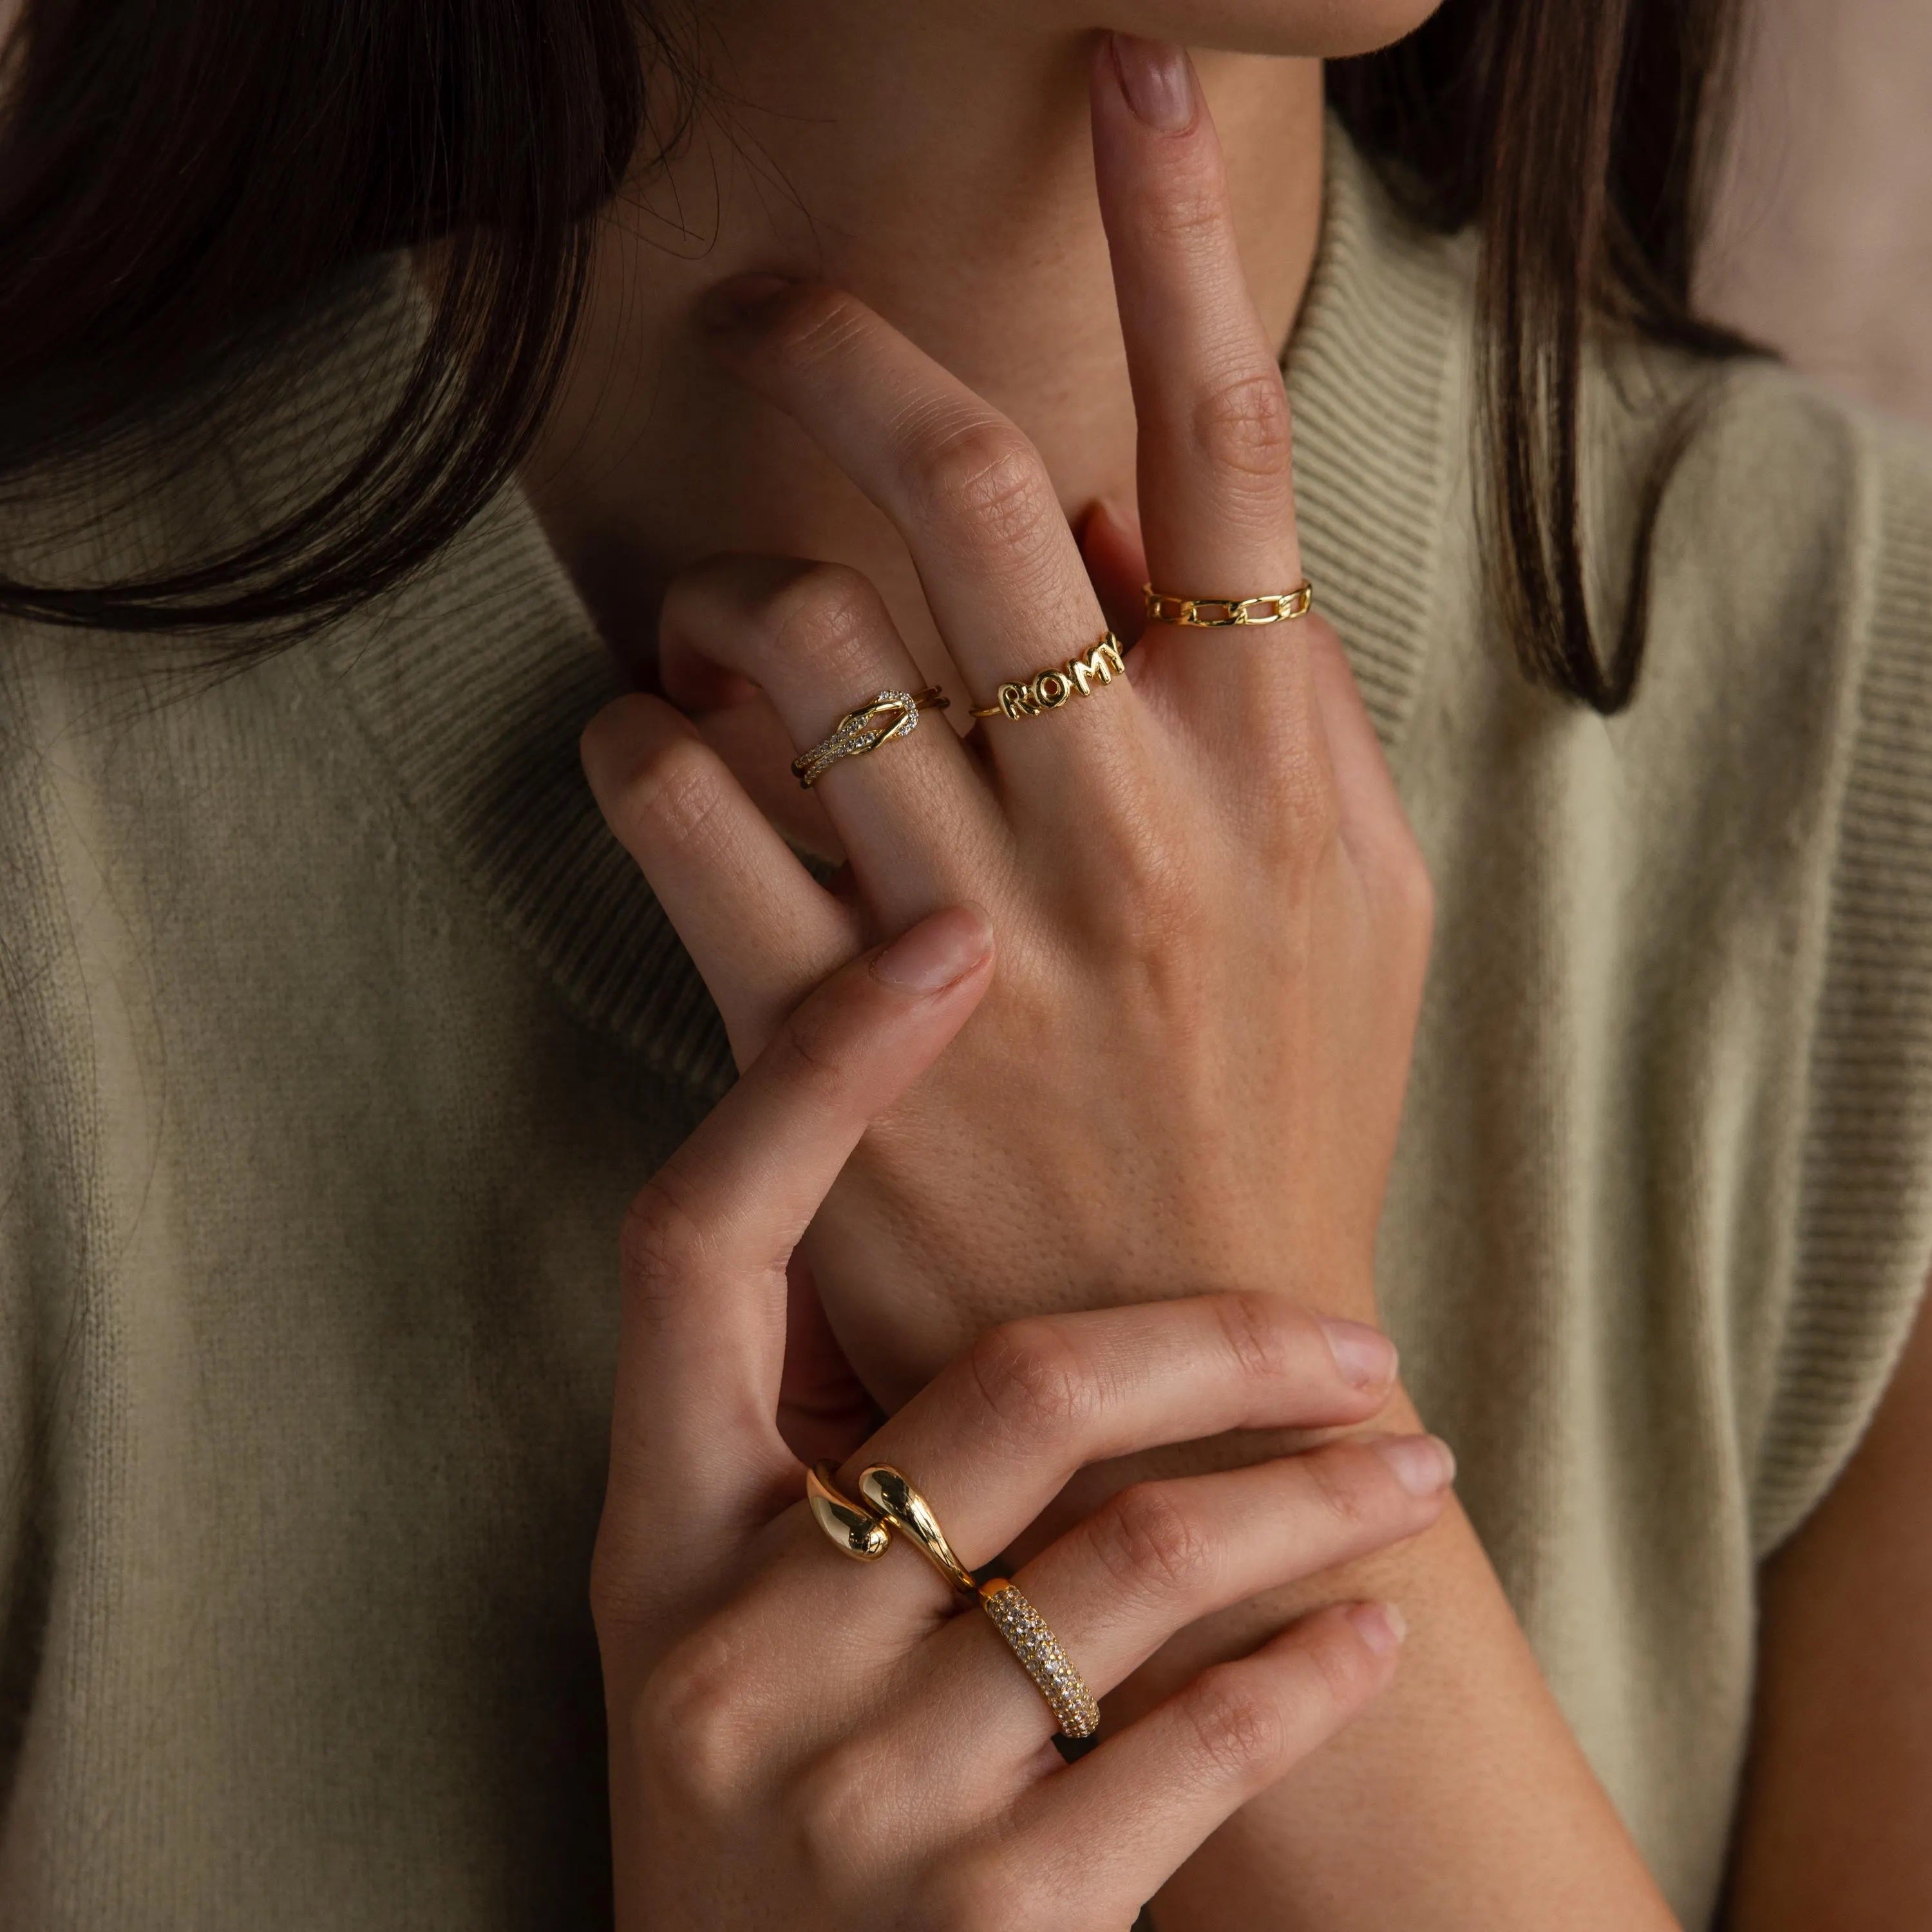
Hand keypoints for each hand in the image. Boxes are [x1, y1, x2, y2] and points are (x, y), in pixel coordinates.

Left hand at [582, 38, 1429, 1403]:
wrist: (1197, 1381)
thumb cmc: (1281, 1115)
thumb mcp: (1351, 900)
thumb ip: (1271, 701)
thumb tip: (1127, 525)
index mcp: (1277, 774)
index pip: (1235, 446)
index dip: (1177, 235)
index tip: (1126, 80)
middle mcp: (1129, 828)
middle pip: (963, 485)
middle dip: (843, 351)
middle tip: (772, 313)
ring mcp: (971, 935)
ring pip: (790, 629)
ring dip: (730, 585)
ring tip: (733, 632)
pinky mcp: (829, 1044)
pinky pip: (676, 802)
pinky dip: (638, 735)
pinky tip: (658, 748)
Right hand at [597, 905, 1451, 1929]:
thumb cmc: (764, 1797)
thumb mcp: (715, 1617)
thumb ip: (802, 1443)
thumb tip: (941, 1222)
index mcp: (654, 1540)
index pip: (700, 1245)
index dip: (815, 1076)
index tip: (946, 940)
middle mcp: (734, 1649)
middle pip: (1014, 1389)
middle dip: (1222, 1338)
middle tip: (1355, 1331)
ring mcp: (858, 1792)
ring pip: (1140, 1557)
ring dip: (1315, 1493)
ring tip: (1416, 1465)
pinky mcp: (992, 1926)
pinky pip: (1195, 1743)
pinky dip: (1312, 1666)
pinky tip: (1378, 1621)